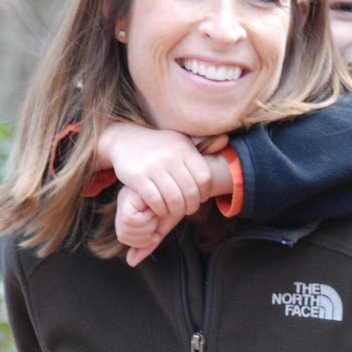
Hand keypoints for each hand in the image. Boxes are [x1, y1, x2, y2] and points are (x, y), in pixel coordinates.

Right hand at [98, 124, 215, 218]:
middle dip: (191, 206)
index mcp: (184, 149)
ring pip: (174, 199)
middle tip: (187, 209)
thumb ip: (201, 144)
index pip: (204, 178)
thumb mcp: (180, 140)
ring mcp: (154, 167)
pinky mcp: (138, 177)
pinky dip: (160, 209)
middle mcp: (171, 157)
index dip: (205, 193)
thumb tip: (225, 141)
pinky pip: (156, 201)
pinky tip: (160, 209)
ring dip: (176, 211)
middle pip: (190, 192)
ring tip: (175, 211)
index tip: (200, 198)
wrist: (125, 140)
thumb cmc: (159, 145)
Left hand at [115, 186, 181, 266]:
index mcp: (128, 210)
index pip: (123, 237)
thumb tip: (131, 262)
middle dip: (143, 236)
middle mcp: (124, 201)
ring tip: (157, 215)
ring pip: (125, 227)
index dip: (140, 241)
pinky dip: (146, 220)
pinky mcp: (132, 193)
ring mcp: (127, 196)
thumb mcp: (160, 229)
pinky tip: (156, 209)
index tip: (155, 233)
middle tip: (156, 224)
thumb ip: (146, 245)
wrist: (188, 190)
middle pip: (122, 234)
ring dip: (147, 226)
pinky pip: (130, 218)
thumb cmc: (176, 207)